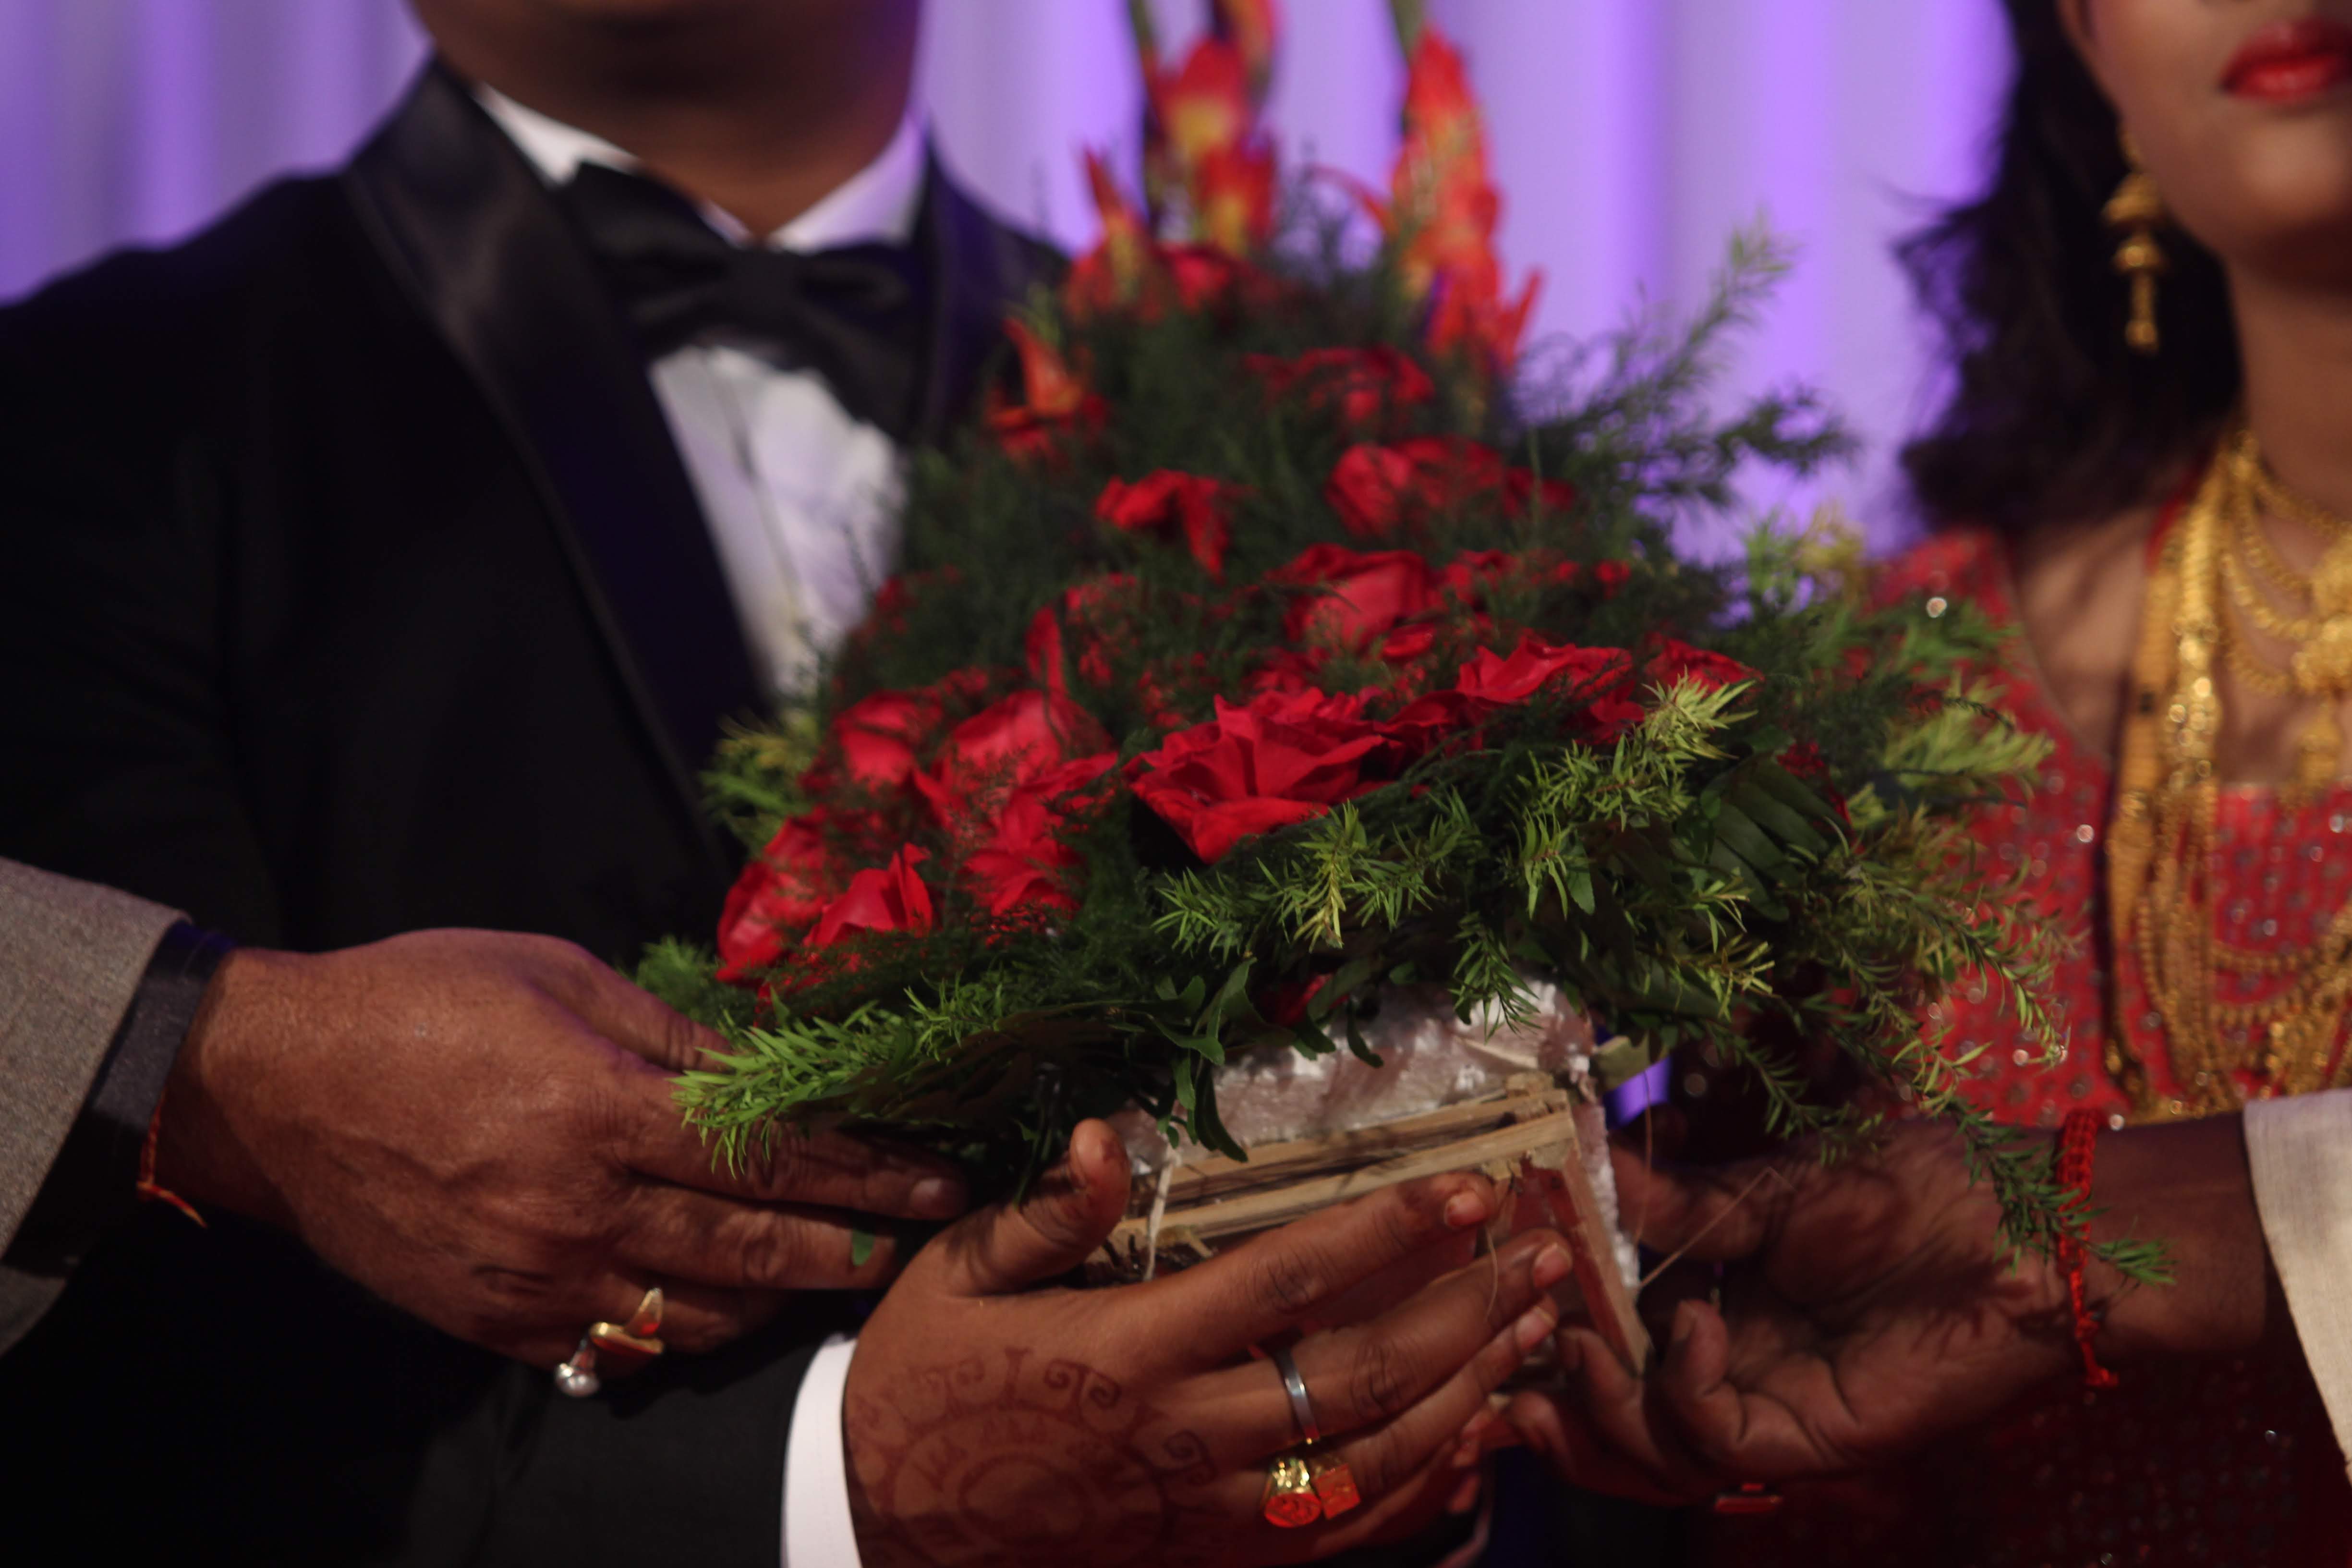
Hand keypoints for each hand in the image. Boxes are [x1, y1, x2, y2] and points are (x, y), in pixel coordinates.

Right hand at [153, 930, 968, 1365]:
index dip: (867, 1174)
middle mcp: (579, 1206)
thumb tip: (766, 1070)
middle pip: (753, 1250)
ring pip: (695, 1316)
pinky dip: (679, 1336)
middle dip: (849, 1251)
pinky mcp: (493, 1320)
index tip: (934, 1181)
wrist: (273, 1083)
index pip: (773, 1158)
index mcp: (602, 1109)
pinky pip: (615, 1348)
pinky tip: (716, 1312)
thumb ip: (672, 1037)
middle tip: (911, 1245)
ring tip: (827, 1275)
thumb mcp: (560, 977)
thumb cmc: (420, 1001)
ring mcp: (535, 1276)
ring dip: (775, 1301)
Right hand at [844, 1119, 1573, 1566]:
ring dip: (1469, 1392)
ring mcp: (1207, 1510)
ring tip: (1537, 1334)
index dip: (1390, 1231)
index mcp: (1131, 1349)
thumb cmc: (923, 1381)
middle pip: (1362, 1371)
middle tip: (1547, 1256)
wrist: (882, 1525)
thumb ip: (1043, 1213)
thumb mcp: (957, 1276)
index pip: (1290, 1280)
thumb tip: (1100, 1137)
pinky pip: (1340, 1533)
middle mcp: (1186, 1434)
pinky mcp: (1212, 1557)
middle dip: (1468, 1310)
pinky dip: (1422, 1491)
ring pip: (1373, 1459)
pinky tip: (1478, 1443)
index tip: (1470, 1187)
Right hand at [1506, 1117, 2273, 1500]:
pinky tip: (1693, 1330)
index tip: (1501, 1289)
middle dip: (1555, 1400)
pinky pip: (1715, 1446)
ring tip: (1585, 1347)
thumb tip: (1586, 1173)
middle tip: (1509, 1364)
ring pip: (1655, 1453)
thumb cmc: (1918, 1187)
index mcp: (1721, 1297)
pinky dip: (1682, 1394)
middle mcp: (1735, 1362)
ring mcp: (1771, 1406)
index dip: (1554, 1327)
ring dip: (1602, 1408)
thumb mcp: (1775, 1181)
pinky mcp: (1810, 1440)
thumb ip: (1681, 1200)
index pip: (1615, 1336)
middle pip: (1620, 1415)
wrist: (2027, 1231)